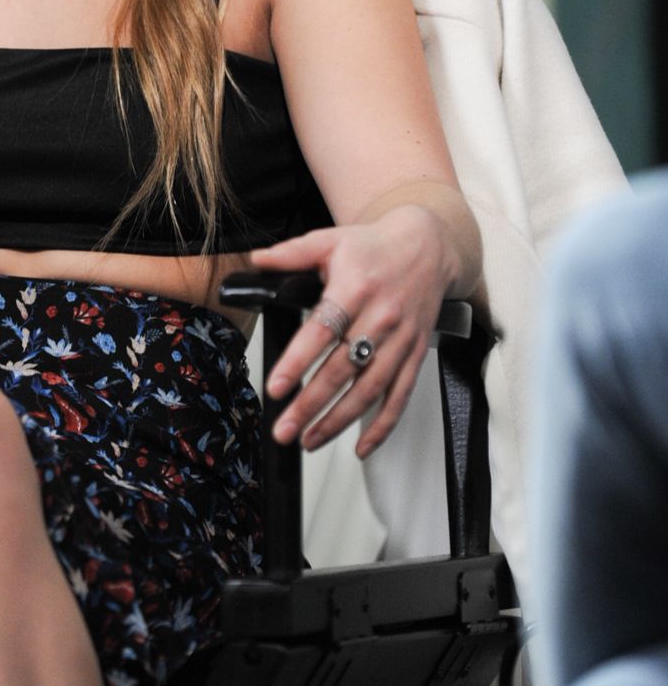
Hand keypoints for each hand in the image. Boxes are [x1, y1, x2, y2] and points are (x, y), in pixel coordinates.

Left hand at [249, 205, 450, 457]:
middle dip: (311, 405)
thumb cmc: (374, 247)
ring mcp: (401, 340)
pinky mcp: (415, 354)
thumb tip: (257, 260)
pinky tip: (361, 446)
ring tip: (310, 440)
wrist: (428, 246)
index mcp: (356, 288)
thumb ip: (291, 253)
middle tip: (284, 429)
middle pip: (343, 369)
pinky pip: (400, 396)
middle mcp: (381, 318)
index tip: (277, 387)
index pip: (323, 331)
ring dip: (339, 421)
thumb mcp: (329, 240)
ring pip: (370, 390)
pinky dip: (383, 426)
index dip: (299, 362)